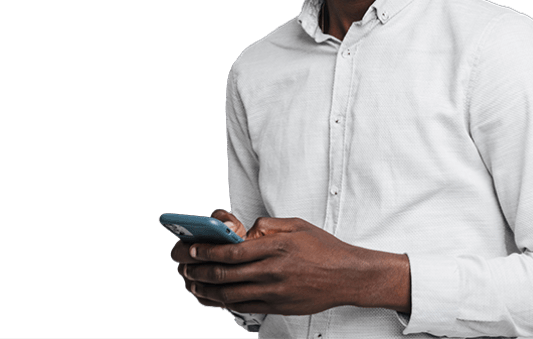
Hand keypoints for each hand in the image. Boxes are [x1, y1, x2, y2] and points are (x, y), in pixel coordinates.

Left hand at [176, 216, 410, 315]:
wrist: (347, 276)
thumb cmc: (325, 249)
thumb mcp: (298, 226)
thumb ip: (268, 226)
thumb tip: (246, 232)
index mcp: (277, 247)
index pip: (233, 252)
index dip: (208, 252)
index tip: (193, 250)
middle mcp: (273, 271)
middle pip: (226, 275)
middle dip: (199, 271)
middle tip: (185, 268)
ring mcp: (274, 292)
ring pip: (230, 294)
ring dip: (206, 290)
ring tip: (192, 284)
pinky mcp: (277, 306)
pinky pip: (243, 307)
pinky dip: (223, 303)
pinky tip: (214, 298)